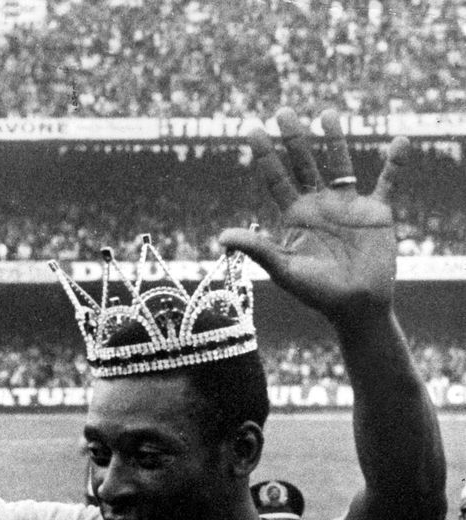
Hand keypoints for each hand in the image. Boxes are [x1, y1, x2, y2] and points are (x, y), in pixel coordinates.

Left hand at [219, 109, 409, 327]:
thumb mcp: (282, 268)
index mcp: (295, 215)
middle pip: (304, 164)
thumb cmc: (315, 292)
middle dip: (294, 139)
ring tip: (327, 113)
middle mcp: (319, 205)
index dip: (264, 155)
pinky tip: (400, 142)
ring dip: (335, 140)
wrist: (354, 306)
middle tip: (284, 112)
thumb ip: (256, 248)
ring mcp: (348, 206)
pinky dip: (395, 164)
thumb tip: (220, 238)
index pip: (276, 178)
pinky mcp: (377, 212)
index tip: (252, 129)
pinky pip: (387, 182)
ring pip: (340, 165)